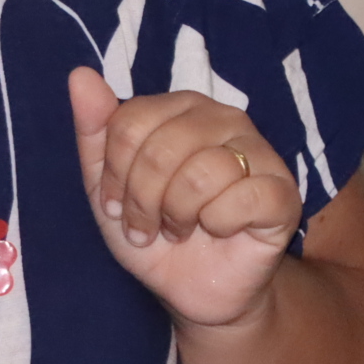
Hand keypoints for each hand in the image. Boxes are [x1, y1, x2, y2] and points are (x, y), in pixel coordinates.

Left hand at [66, 66, 298, 329]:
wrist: (192, 288)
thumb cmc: (152, 230)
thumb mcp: (105, 185)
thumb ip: (93, 130)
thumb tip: (80, 76)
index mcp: (180, 107)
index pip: (130, 121)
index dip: (115, 172)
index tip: (114, 204)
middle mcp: (223, 118)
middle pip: (163, 148)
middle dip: (142, 199)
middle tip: (146, 226)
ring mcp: (260, 151)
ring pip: (202, 172)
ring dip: (177, 215)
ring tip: (178, 230)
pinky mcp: (283, 191)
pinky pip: (242, 198)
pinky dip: (218, 224)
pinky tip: (218, 231)